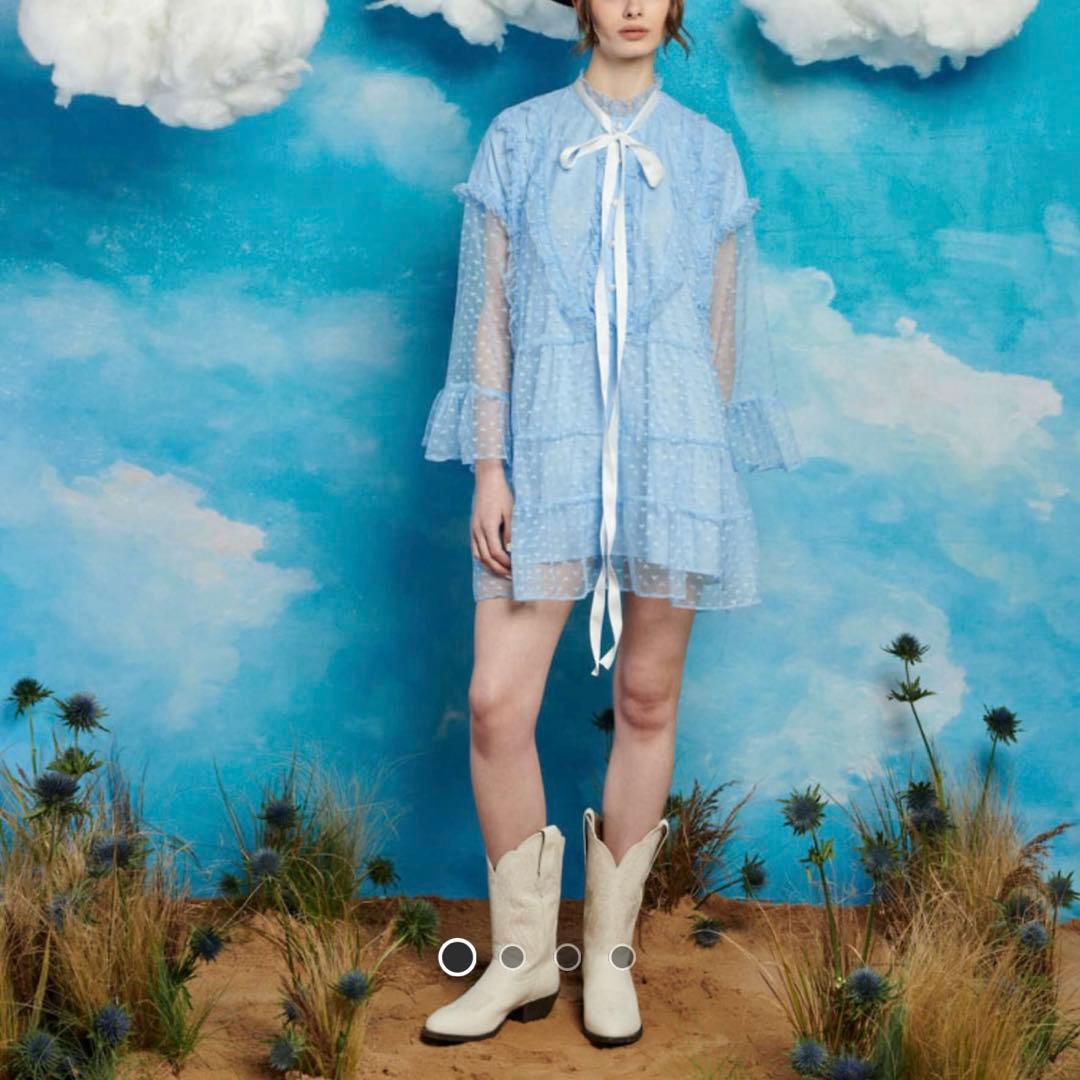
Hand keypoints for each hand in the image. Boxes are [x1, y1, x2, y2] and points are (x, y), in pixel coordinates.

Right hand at [472, 460, 512, 578]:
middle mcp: (477, 530)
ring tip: (501, 571)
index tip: (515, 567)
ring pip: (478, 555)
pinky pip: (475, 548)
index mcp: (488, 526)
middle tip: (510, 576)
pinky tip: (491, 561)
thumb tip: (511, 548)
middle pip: (486, 557)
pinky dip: (482, 558)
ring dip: (490, 566)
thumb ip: (510, 531)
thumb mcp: (510, 511)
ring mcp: (473, 529)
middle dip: (498, 569)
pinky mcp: (473, 527)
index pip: (495, 552)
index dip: (505, 563)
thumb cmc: (502, 494)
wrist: (487, 481)